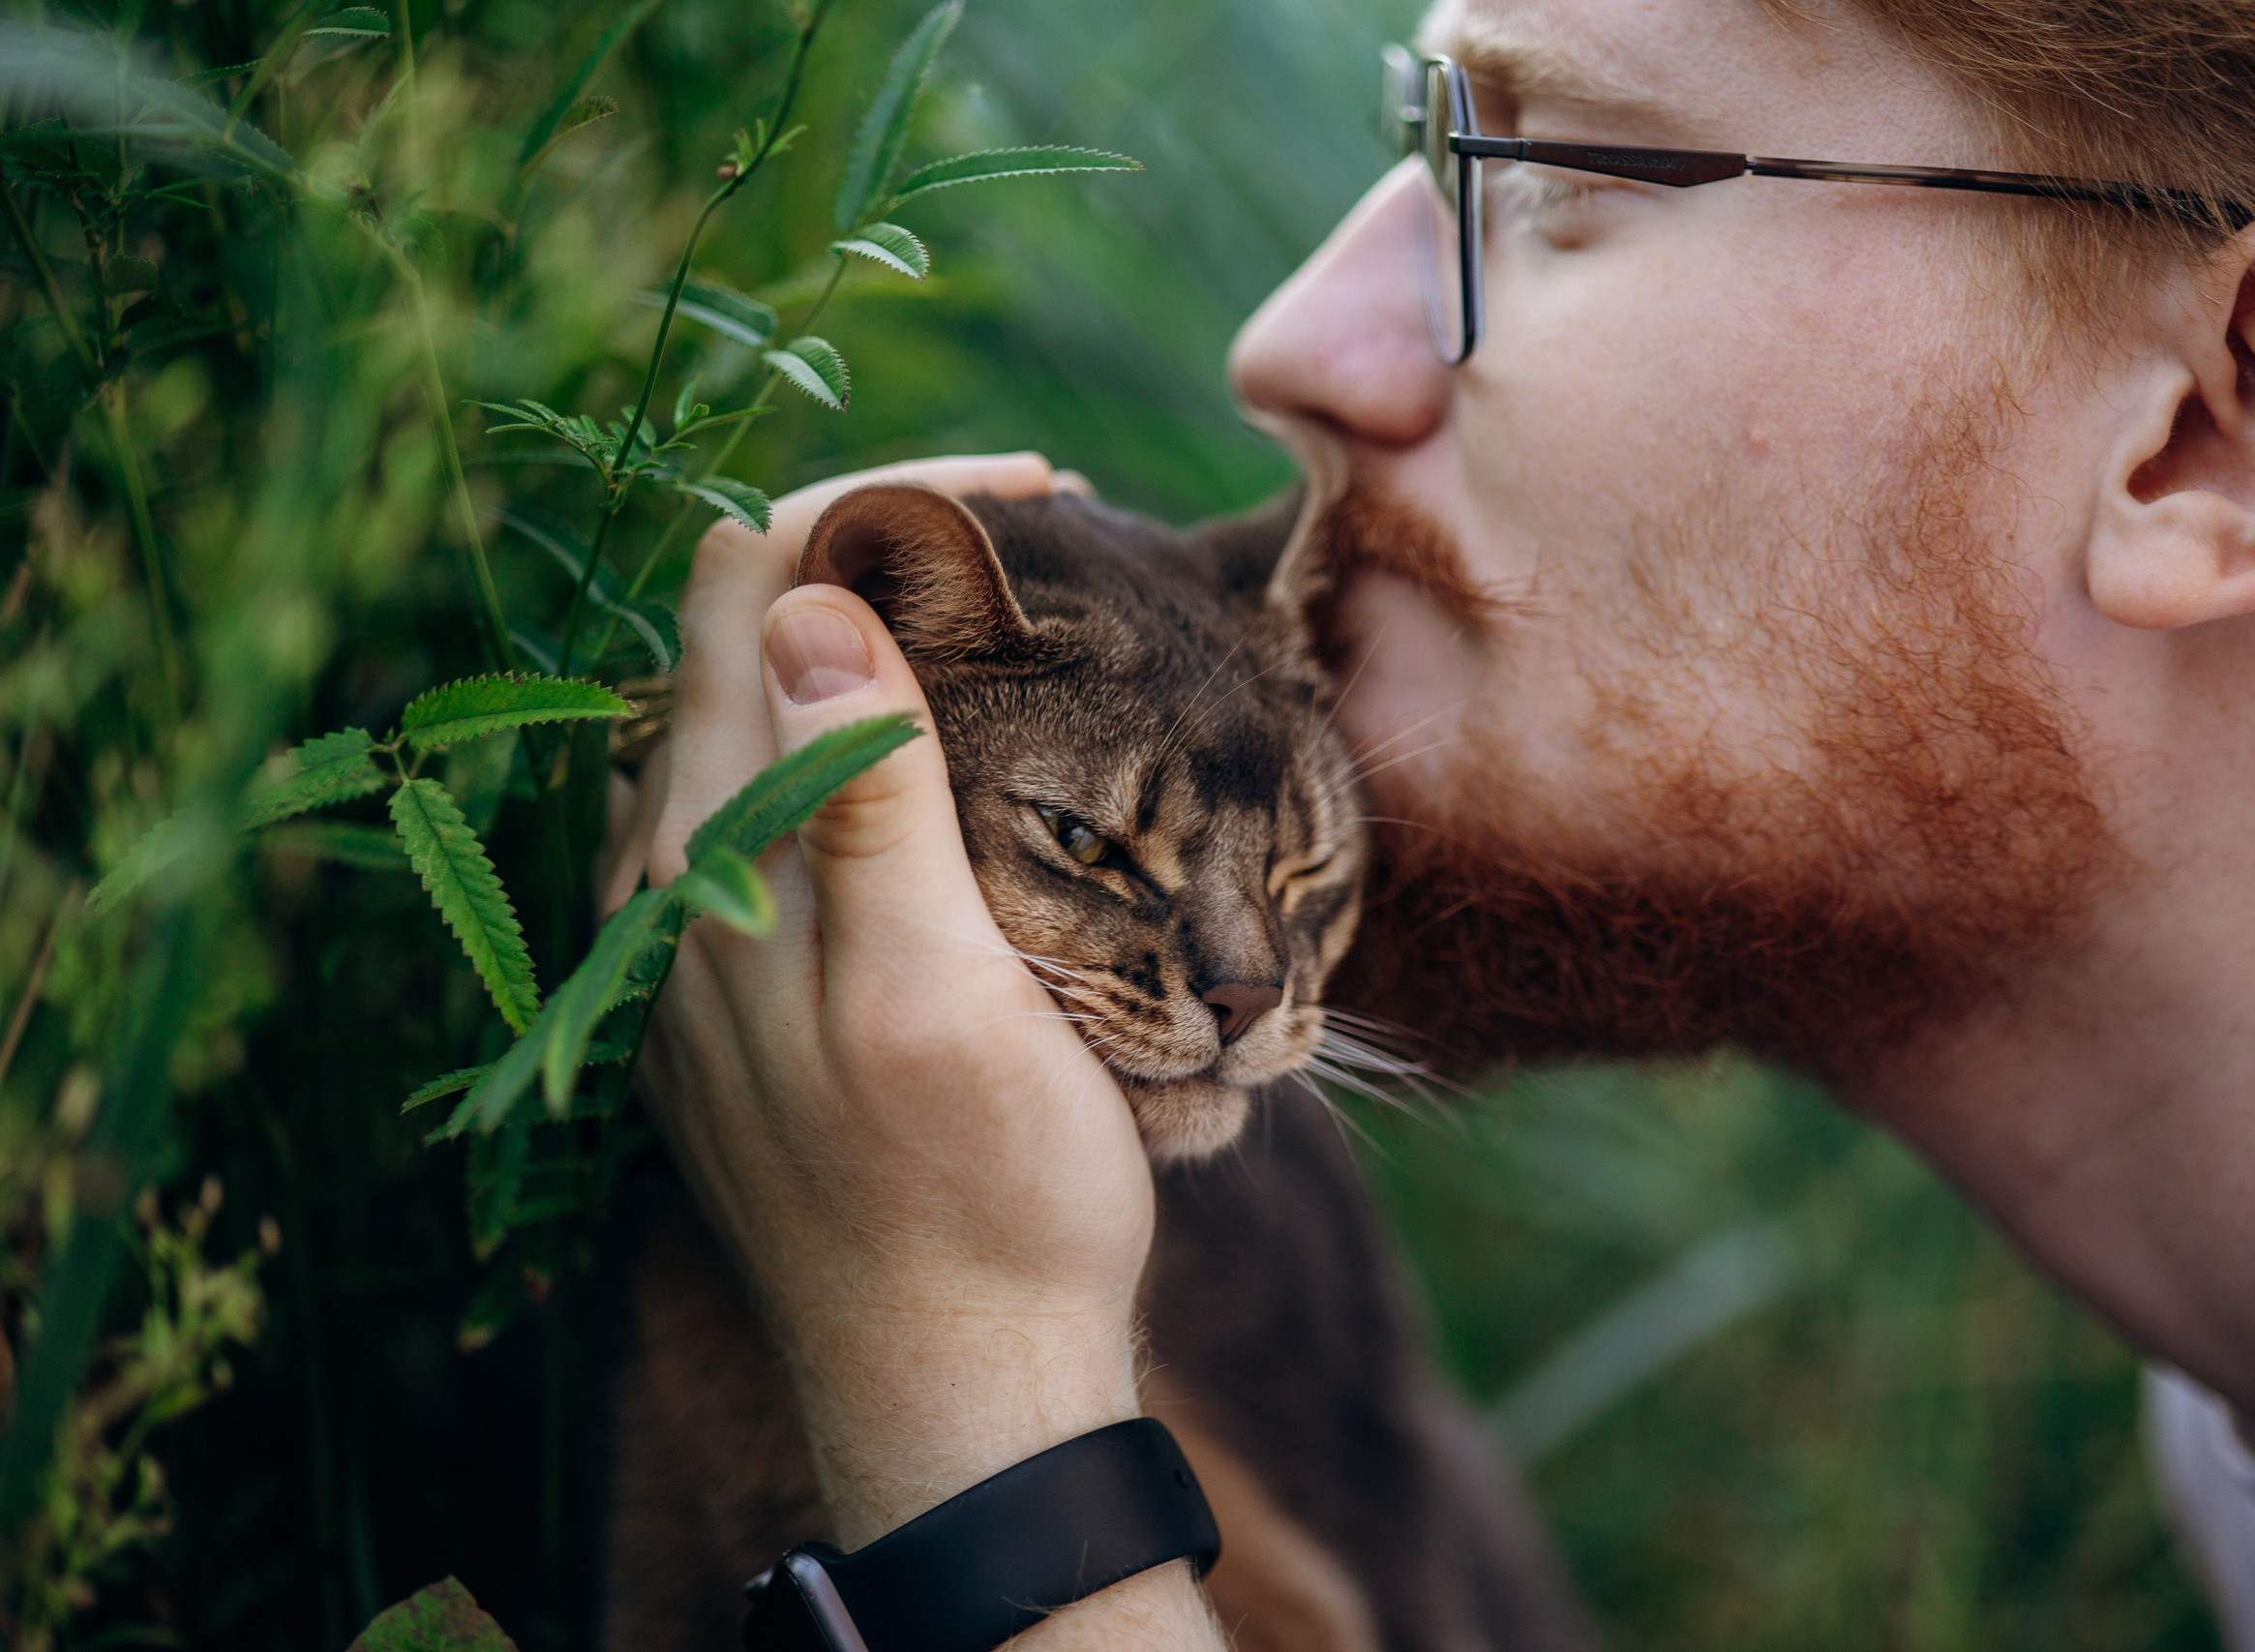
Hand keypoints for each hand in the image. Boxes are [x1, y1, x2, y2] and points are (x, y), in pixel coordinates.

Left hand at [614, 454, 1166, 1555]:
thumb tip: (812, 599)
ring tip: (985, 615)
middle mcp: (666, 882)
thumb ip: (866, 795)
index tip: (1033, 495)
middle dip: (866, 547)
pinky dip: (833, 734)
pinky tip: (917, 753)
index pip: (750, 588)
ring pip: (735, 718)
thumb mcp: (945, 993)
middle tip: (1025, 537)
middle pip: (729, 636)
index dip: (882, 505)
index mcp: (713, 856)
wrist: (956, 1387)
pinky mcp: (727, 995)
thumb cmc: (985, 1198)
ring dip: (846, 635)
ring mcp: (687, 943)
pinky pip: (750, 808)